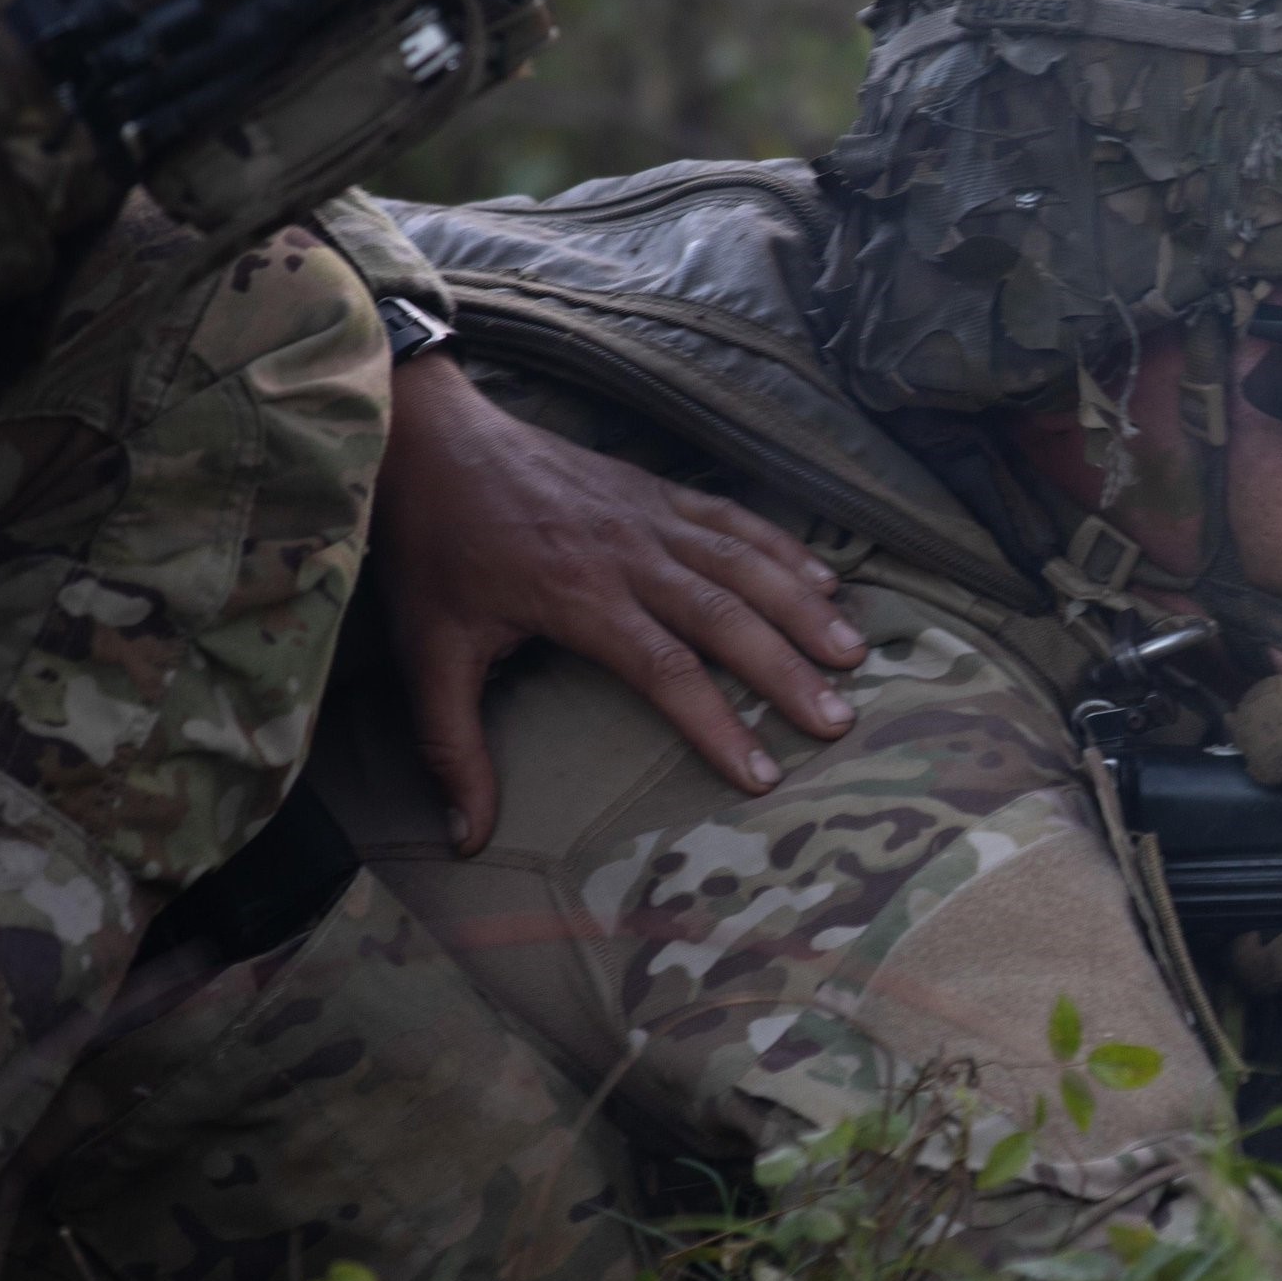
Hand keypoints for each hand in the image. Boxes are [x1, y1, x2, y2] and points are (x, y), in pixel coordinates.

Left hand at [373, 355, 868, 850]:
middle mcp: (628, 554)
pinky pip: (734, 518)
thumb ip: (452, 748)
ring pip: (744, 564)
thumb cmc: (434, 550)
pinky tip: (825, 580)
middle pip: (725, 617)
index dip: (717, 723)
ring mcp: (649, 516)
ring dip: (802, 609)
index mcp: (579, 596)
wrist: (432, 440)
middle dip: (787, 671)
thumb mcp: (429, 652)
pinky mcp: (657, 490)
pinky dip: (783, 547)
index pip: (666, 669)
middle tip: (838, 719)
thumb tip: (467, 840)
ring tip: (852, 654)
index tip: (760, 773)